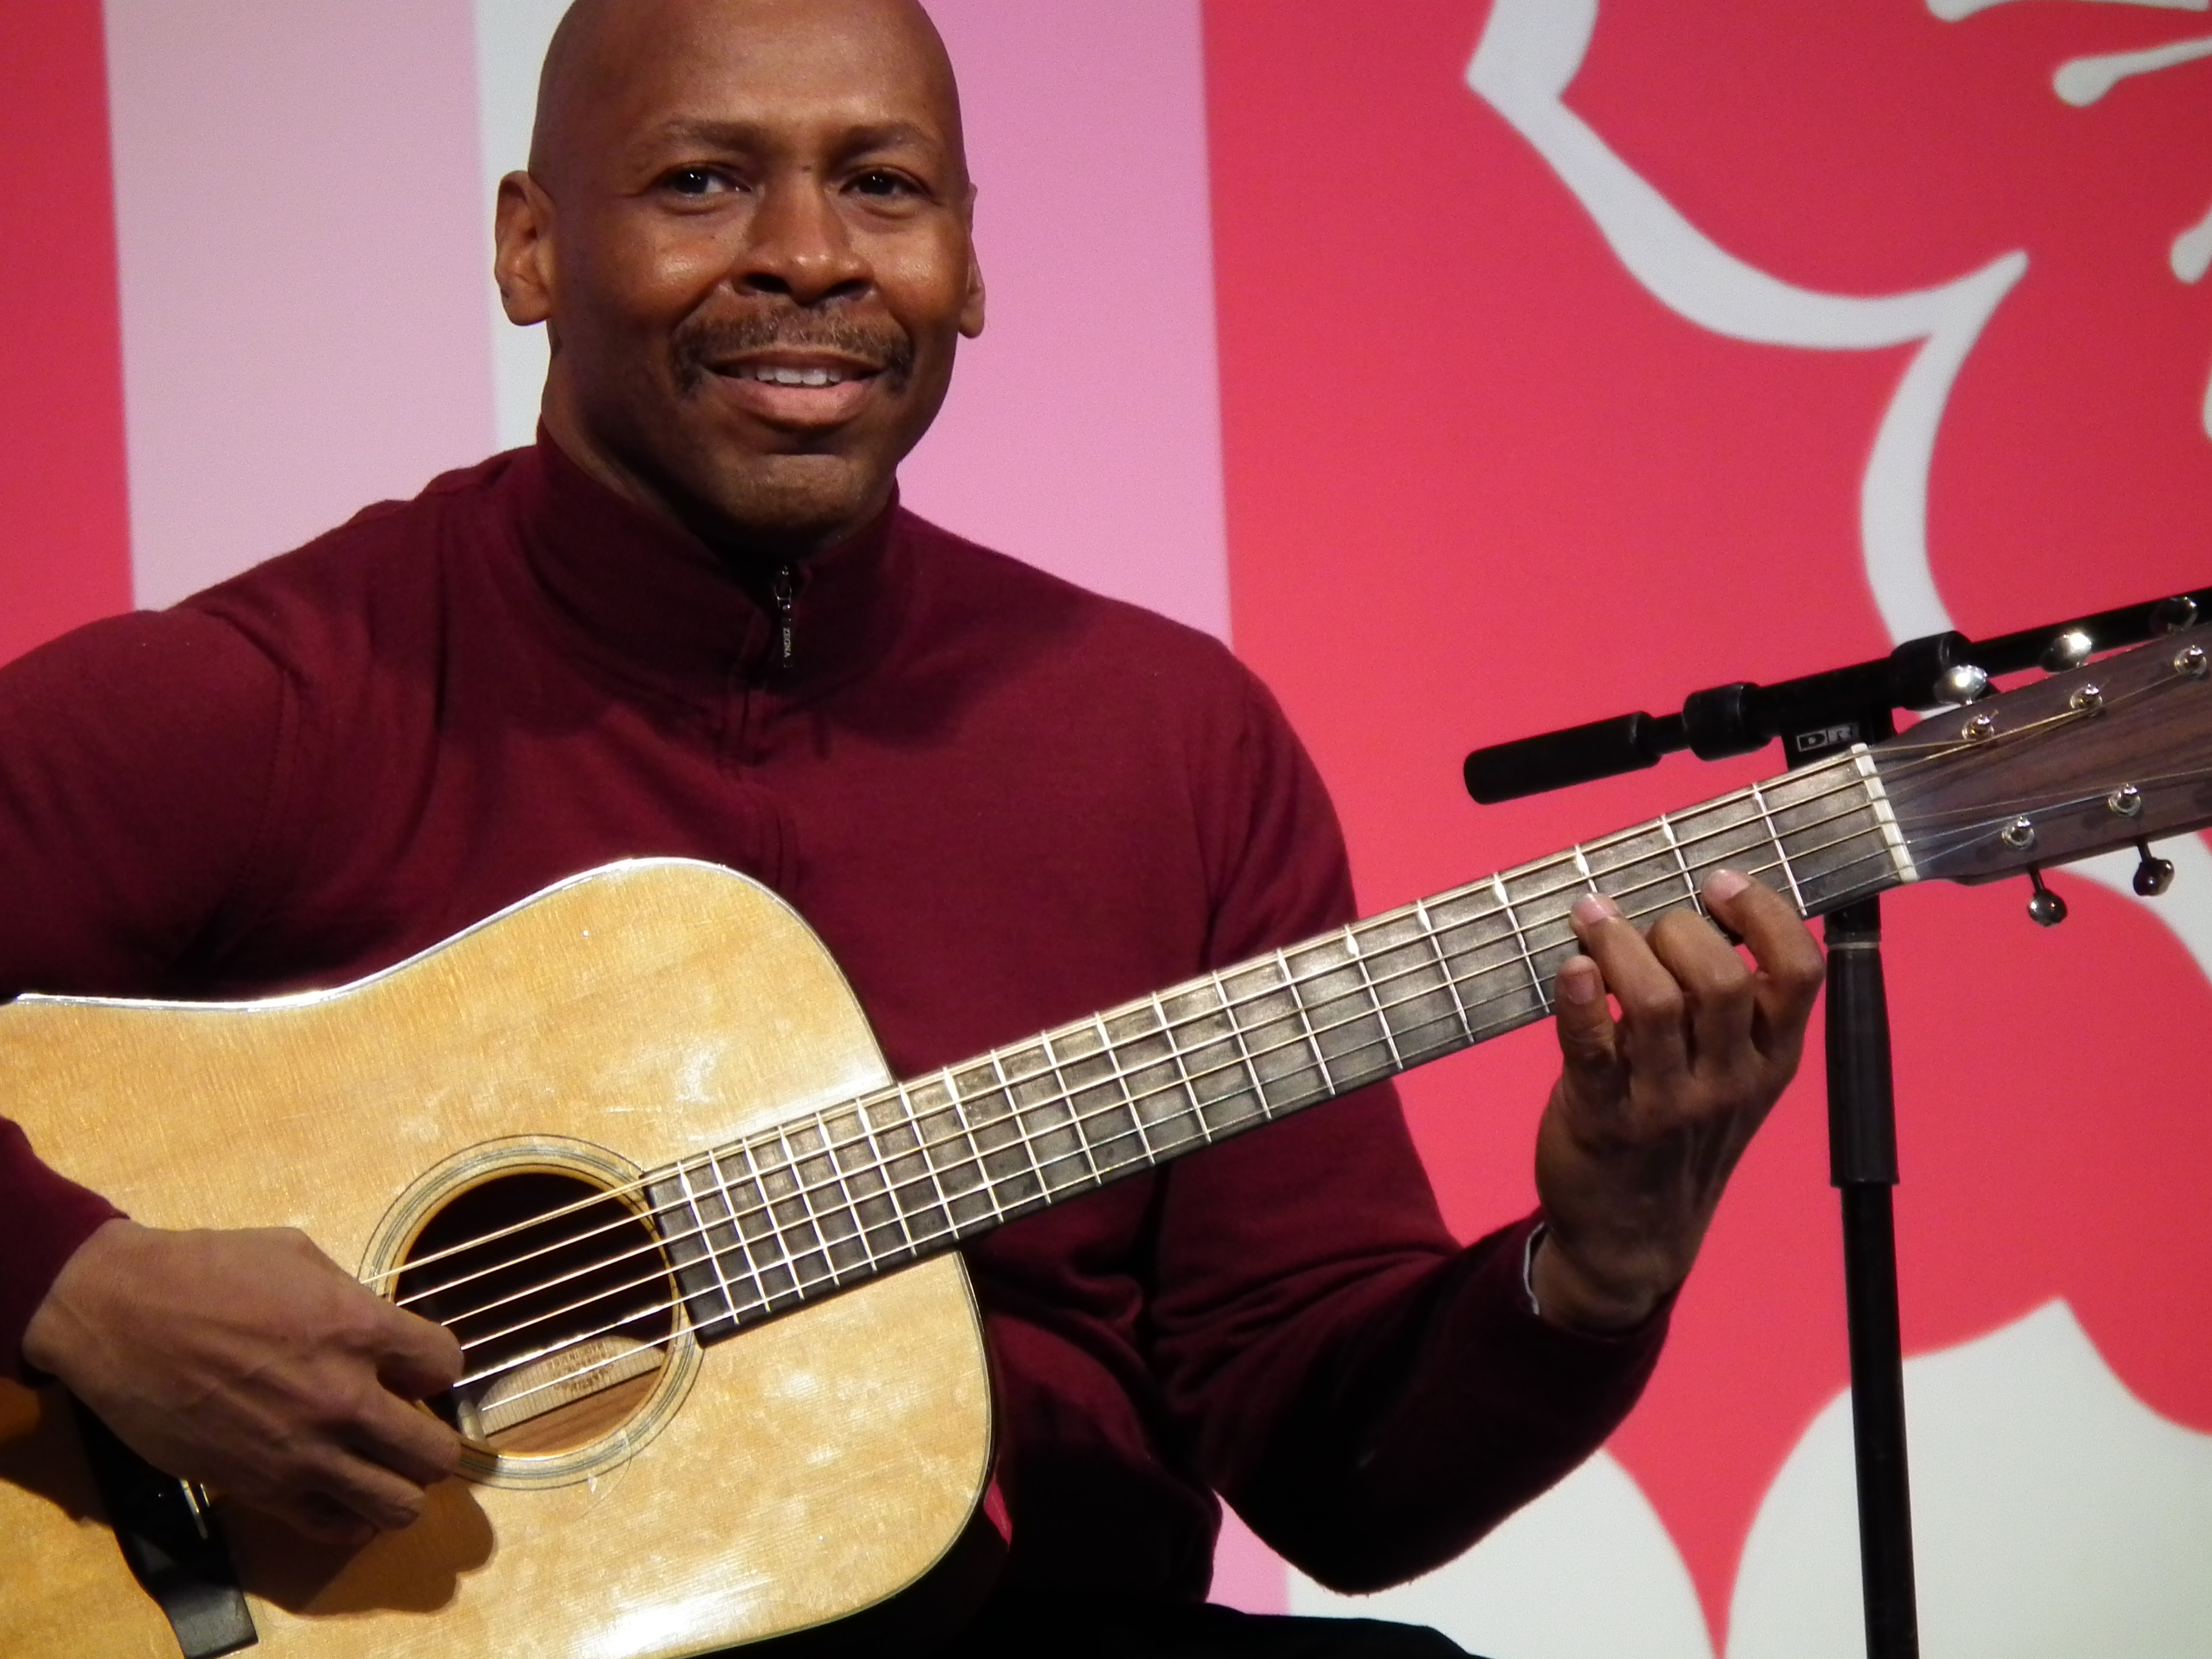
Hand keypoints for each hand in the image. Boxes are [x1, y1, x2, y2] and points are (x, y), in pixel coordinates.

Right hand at [22, 1220, 463, 1545]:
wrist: (119, 1315)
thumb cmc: (207, 1271)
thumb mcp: (299, 1257)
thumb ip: (352, 1299)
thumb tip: (378, 1328)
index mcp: (358, 1329)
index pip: (445, 1366)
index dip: (433, 1368)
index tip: (412, 1368)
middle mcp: (343, 1398)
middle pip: (436, 1454)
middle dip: (432, 1440)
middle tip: (406, 1426)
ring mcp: (302, 1453)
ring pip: (398, 1505)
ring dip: (400, 1487)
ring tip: (380, 1466)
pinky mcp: (260, 1490)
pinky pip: (336, 1527)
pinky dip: (352, 1517)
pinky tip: (344, 1492)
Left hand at [1530, 869, 1823, 1333]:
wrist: (1634, 1235)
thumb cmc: (1681, 1131)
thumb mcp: (1735, 1078)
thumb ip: (1736, 1008)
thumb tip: (1708, 902)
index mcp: (1773, 1060)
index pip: (1799, 972)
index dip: (1764, 913)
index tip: (1721, 881)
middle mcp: (1730, 1081)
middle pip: (1723, 979)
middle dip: (1679, 928)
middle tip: (1646, 921)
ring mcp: (1668, 1105)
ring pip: (1657, 1003)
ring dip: (1621, 946)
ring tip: (1593, 919)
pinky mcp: (1603, 1119)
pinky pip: (1592, 1048)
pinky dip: (1580, 999)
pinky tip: (1571, 967)